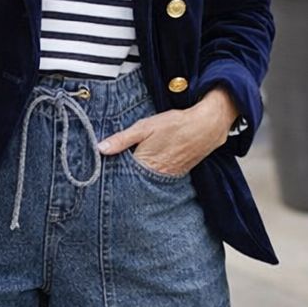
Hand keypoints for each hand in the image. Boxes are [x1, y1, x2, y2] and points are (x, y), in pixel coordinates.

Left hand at [95, 88, 239, 176]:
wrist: (206, 126)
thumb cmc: (175, 124)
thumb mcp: (144, 127)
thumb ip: (122, 140)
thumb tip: (101, 148)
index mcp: (145, 165)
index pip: (121, 176)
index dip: (112, 173)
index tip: (104, 170)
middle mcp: (156, 176)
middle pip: (134, 182)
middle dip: (125, 178)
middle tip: (115, 172)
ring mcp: (168, 178)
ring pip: (147, 182)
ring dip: (139, 177)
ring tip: (132, 171)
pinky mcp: (177, 175)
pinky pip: (160, 179)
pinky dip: (153, 175)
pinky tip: (150, 168)